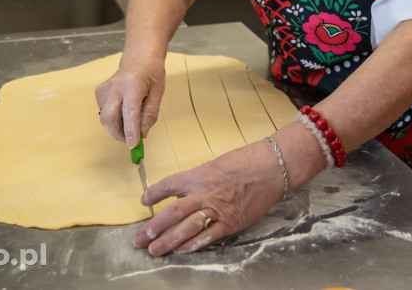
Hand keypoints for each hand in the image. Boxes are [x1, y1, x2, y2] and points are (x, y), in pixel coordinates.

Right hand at [95, 55, 164, 147]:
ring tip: (132, 118)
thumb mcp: (158, 93)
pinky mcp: (99, 93)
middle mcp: (115, 86)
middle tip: (133, 140)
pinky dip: (115, 119)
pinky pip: (104, 113)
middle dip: (120, 134)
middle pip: (110, 117)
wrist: (139, 58)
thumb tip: (142, 134)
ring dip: (118, 127)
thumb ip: (150, 114)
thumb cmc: (151, 75)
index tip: (133, 145)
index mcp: (133, 83)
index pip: (130, 110)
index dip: (131, 130)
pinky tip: (124, 109)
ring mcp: (104, 89)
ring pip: (105, 118)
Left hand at [134, 140, 284, 254]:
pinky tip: (181, 250)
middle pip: (171, 213)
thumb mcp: (217, 164)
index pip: (168, 185)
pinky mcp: (231, 222)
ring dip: (168, 241)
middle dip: (152, 227)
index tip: (143, 200)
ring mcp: (218, 209)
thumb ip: (199, 179)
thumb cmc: (247, 161)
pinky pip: (208, 236)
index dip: (153, 193)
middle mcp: (204, 193)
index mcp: (199, 175)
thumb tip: (184, 191)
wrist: (272, 167)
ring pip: (186, 228)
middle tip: (139, 239)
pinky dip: (193, 244)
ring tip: (154, 249)